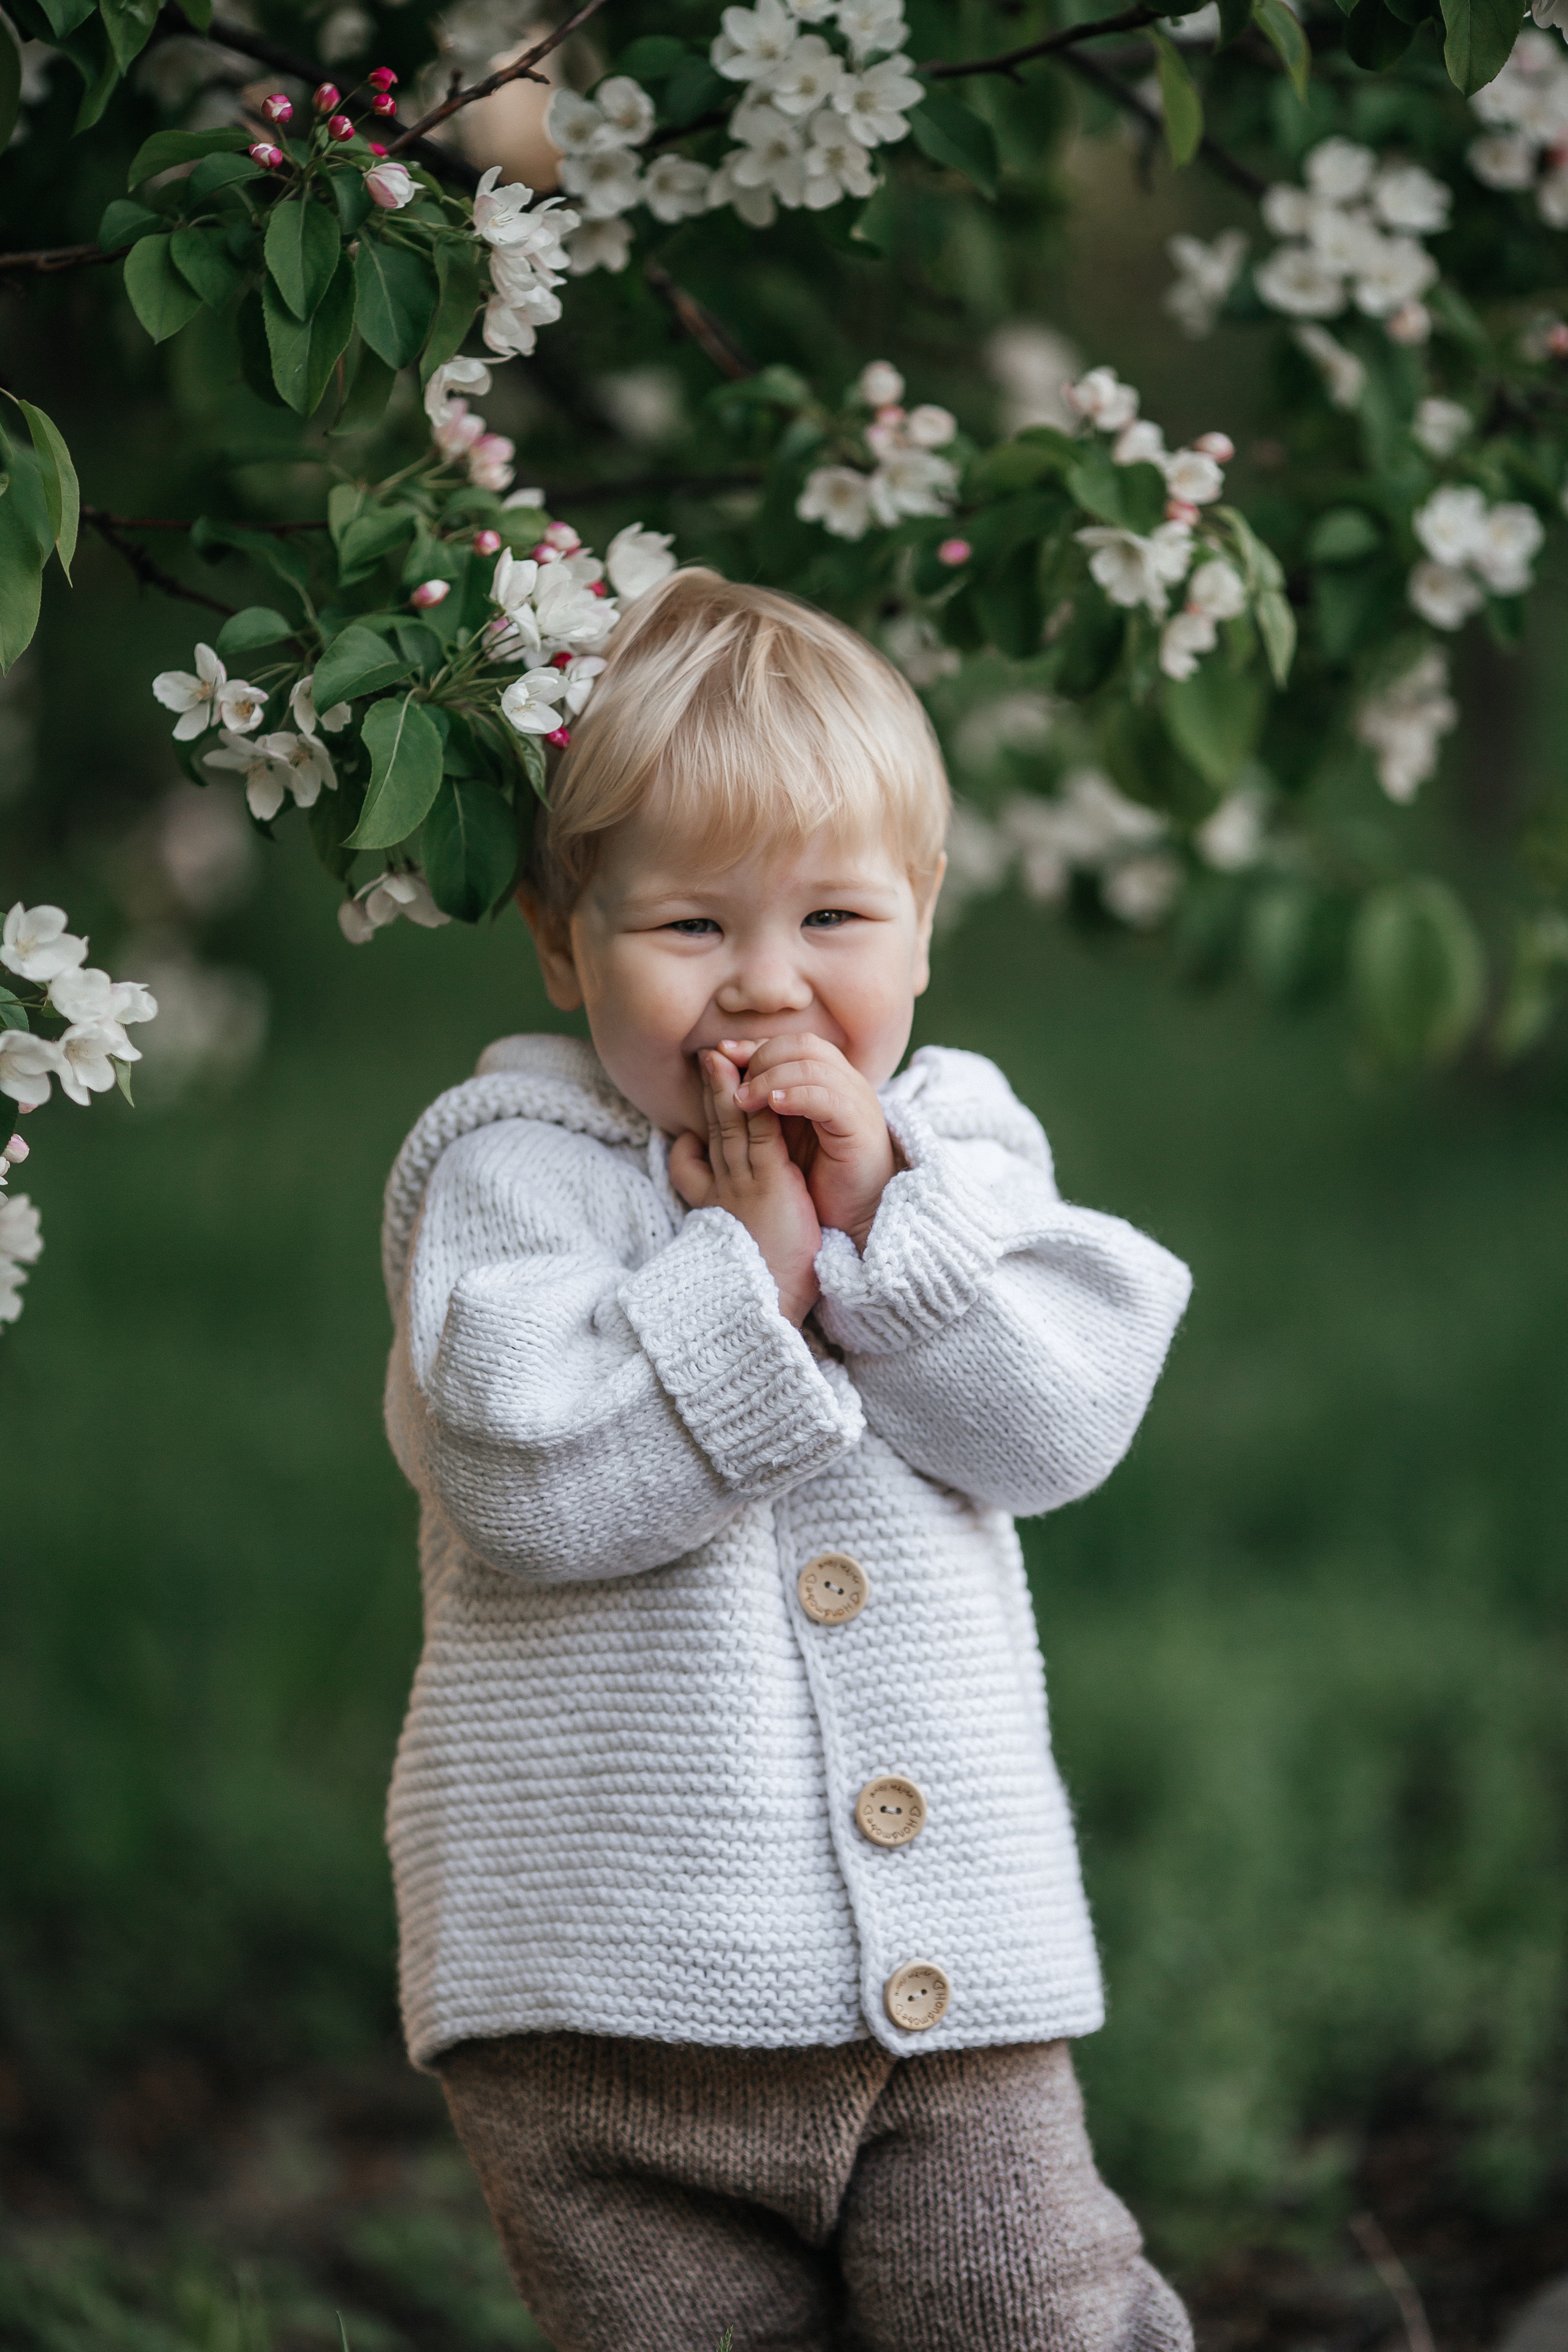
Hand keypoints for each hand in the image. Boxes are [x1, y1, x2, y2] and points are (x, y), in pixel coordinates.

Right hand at [668, 1048, 823, 1325]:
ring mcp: (744, 1182)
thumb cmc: (763, 1274)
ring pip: (731, 1126)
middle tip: (705, 1056)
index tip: (706, 1092)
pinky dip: (758, 1109)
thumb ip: (729, 1210)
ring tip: (718, 1057)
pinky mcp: (770, 1184)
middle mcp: (725, 1185)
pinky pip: (761, 1137)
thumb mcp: (740, 1235)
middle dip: (710, 1090)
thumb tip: (726, 1200)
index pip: (705, 1147)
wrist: (768, 1303)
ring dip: (724, 1088)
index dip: (706, 1115)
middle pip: (714, 1128)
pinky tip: (757, 1087)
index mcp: (720, 1196)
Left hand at [730, 1033, 897, 1254]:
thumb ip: (762, 1099)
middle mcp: (845, 1082)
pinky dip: (798, 1096)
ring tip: (743, 1099)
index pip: (790, 1043)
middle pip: (802, 1046)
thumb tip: (722, 1070)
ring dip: (771, 1077)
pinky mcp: (859, 1126)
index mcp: (828, 1077)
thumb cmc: (815, 1171)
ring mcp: (856, 1101)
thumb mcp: (782, 1129)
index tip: (721, 1055)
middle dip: (760, 1057)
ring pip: (812, 1067)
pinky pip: (828, 1098)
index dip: (754, 1046)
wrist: (852, 1212)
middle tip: (731, 1081)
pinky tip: (774, 1104)